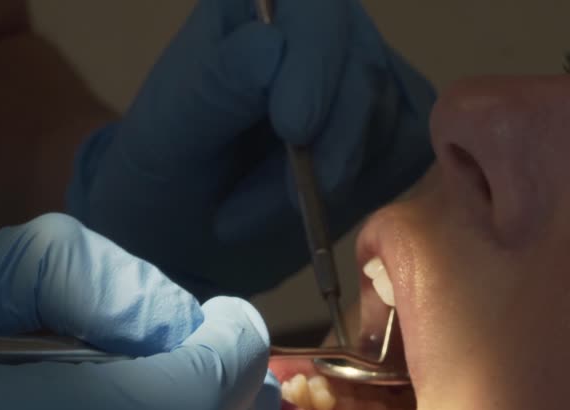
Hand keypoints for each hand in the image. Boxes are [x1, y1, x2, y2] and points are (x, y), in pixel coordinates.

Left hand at [66, 0, 436, 297]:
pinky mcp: (390, 130)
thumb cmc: (166, 165)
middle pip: (364, 66)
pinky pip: (402, 157)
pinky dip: (357, 194)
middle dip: (324, 145)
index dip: (315, 60)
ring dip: (325, 182)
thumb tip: (271, 48)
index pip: (316, 7)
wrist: (185, 227)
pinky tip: (305, 211)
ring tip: (248, 213)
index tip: (293, 128)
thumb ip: (218, 86)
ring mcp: (362, 78)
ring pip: (386, 120)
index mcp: (263, 6)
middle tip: (275, 201)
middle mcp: (323, 30)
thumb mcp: (170, 128)